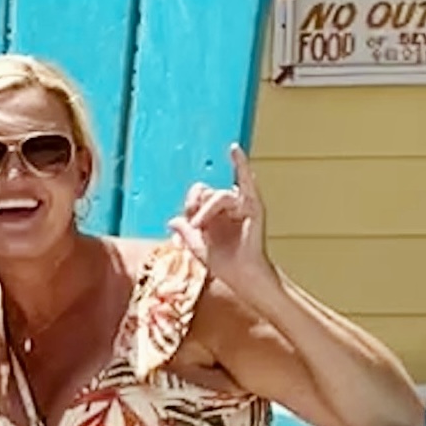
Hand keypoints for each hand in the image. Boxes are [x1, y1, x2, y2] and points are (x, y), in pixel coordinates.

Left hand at [168, 144, 274, 301]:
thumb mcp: (197, 247)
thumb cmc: (224, 264)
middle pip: (206, 193)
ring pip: (217, 196)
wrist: (241, 276)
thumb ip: (185, 232)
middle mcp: (228, 206)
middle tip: (196, 226)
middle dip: (196, 207)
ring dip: (206, 211)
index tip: (189, 225)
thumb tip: (172, 220)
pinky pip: (245, 181)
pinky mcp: (253, 206)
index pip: (199, 196)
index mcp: (215, 213)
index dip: (190, 205)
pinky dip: (241, 163)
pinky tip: (234, 150)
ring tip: (201, 227)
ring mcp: (241, 204)